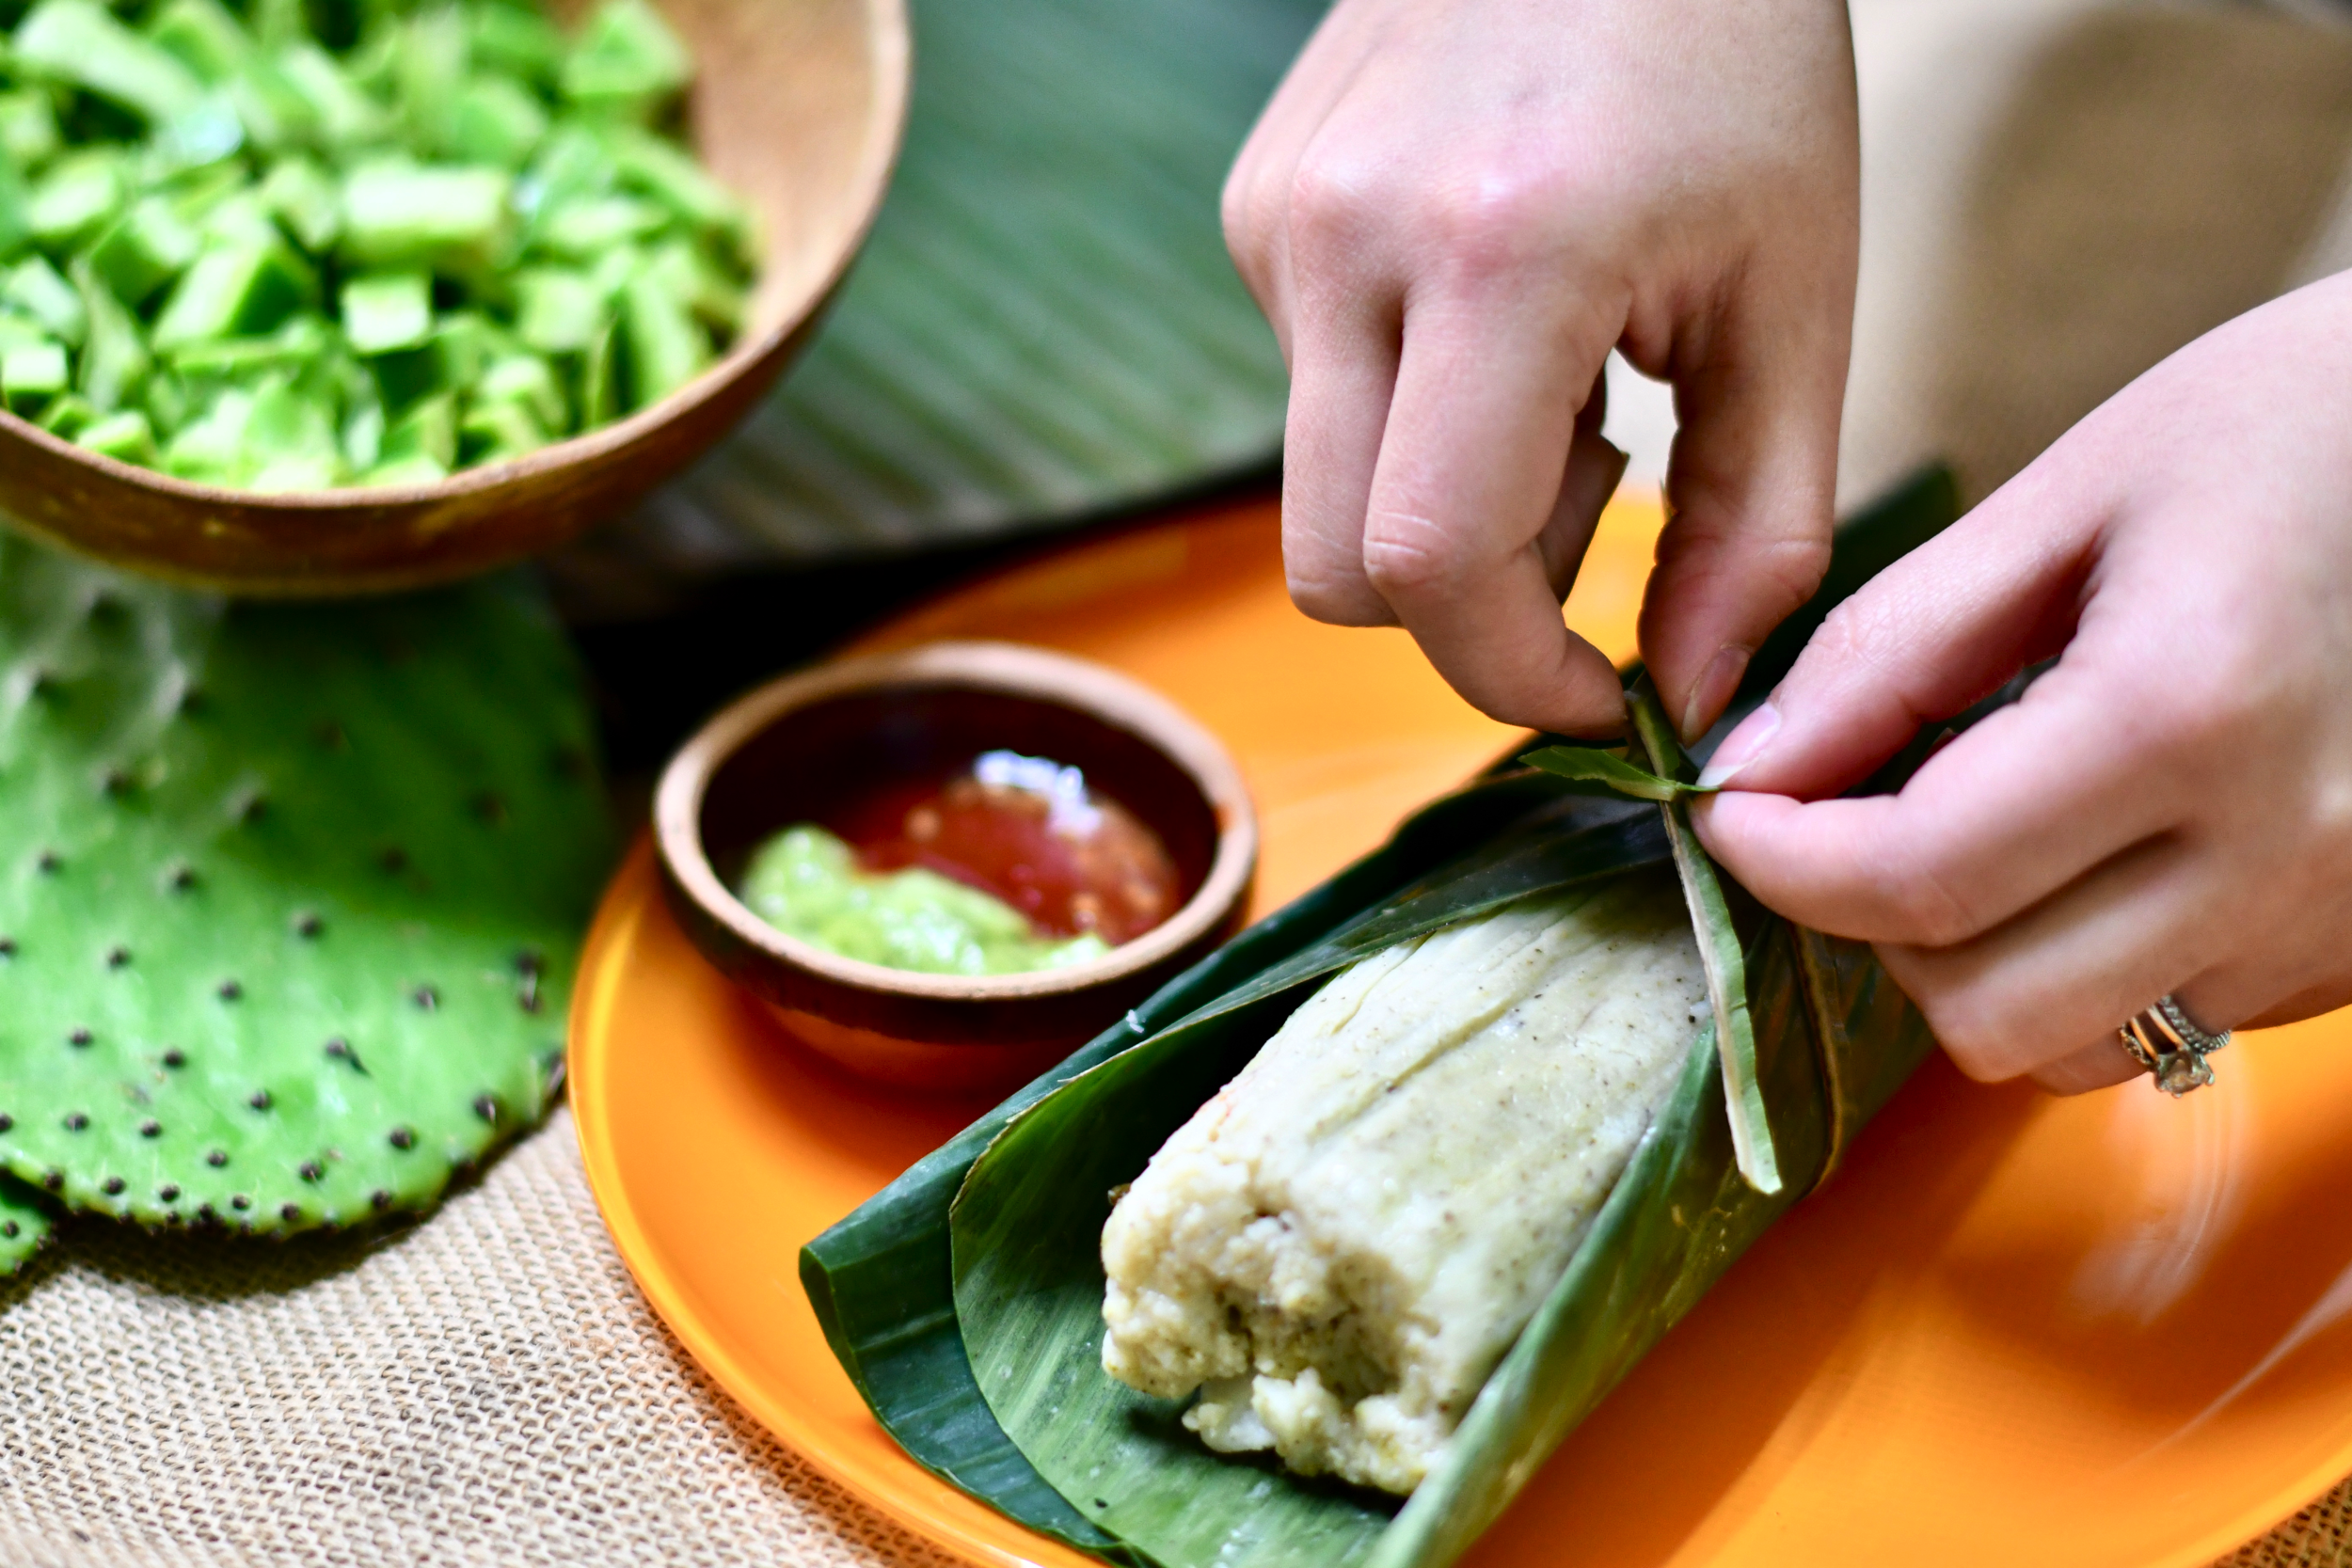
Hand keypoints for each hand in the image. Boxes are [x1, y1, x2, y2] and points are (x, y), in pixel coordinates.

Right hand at [1227, 0, 1859, 739]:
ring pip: (1320, 493)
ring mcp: (1278, 219)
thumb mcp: (1797, 295)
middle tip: (1597, 498)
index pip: (1426, 566)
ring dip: (1443, 498)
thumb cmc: (1735, 58)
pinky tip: (1502, 303)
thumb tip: (1693, 703)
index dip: (1512, 673)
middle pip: (1335, 572)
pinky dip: (1412, 406)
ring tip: (1564, 372)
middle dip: (1468, 605)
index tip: (1602, 689)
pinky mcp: (1255, 207)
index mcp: (1500, 255)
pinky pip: (1311, 393)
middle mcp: (1345, 239)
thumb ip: (1756, 527)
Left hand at [1693, 275, 2351, 1092]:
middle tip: (1848, 811)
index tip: (1727, 807)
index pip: (1917, 879)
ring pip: (2075, 1048)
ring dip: (1978, 962)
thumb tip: (1747, 766)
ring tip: (1978, 824)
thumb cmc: (2299, 424)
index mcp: (2187, 713)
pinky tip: (2101, 842)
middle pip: (1987, 1010)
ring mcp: (2341, 919)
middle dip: (1873, 923)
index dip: (1780, 861)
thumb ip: (1893, 647)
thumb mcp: (2076, 493)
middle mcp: (2282, 852)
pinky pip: (2171, 1020)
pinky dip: (2089, 962)